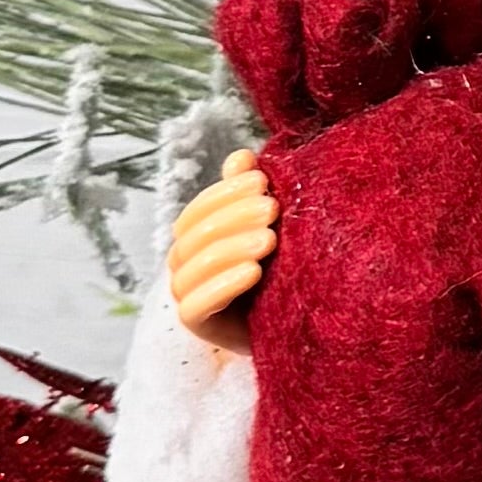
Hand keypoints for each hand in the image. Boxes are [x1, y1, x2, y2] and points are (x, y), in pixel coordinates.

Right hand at [166, 154, 275, 354]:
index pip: (200, 208)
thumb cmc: (281, 265)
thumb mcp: (270, 225)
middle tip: (273, 210)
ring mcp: (187, 293)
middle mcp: (185, 261)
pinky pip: (196, 306)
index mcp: (197, 234)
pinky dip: (223, 286)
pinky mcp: (196, 324)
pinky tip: (253, 273)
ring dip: (232, 249)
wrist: (296, 319)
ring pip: (196, 267)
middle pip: (198, 235)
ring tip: (269, 240)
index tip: (263, 182)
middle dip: (235, 217)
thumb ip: (251, 193)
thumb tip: (241, 156)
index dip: (227, 191)